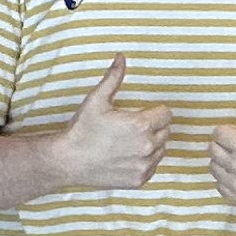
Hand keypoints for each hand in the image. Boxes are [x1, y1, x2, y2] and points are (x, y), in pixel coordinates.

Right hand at [48, 58, 169, 192]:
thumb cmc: (83, 129)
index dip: (155, 111)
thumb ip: (114, 78)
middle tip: (131, 128)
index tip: (142, 113)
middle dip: (153, 127)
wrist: (69, 161)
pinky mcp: (140, 179)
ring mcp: (144, 165)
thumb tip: (121, 56)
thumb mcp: (97, 100)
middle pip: (166, 131)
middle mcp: (147, 146)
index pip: (167, 114)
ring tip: (128, 142)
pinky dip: (144, 161)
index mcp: (141, 125)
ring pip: (161, 150)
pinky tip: (126, 156)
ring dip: (151, 144)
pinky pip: (153, 166)